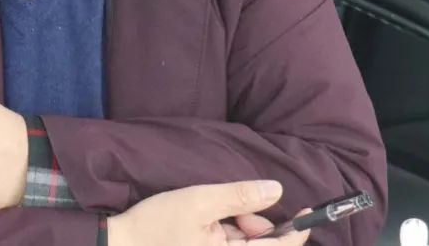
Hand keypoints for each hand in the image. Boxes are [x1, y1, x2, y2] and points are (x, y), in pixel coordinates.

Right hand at [107, 180, 311, 245]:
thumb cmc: (157, 225)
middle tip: (232, 208)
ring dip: (241, 229)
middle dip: (257, 225)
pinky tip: (208, 227)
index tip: (306, 211)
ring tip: (213, 216)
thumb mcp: (199, 201)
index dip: (297, 232)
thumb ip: (240, 196)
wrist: (122, 244)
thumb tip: (276, 189)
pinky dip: (229, 236)